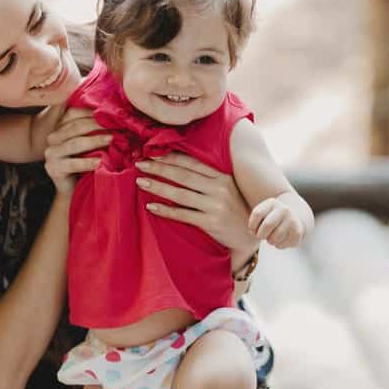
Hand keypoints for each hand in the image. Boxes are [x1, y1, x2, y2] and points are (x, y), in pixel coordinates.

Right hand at [44, 108, 109, 193]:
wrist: (75, 188)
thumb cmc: (87, 162)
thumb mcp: (91, 143)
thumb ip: (96, 129)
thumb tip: (115, 116)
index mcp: (60, 127)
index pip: (74, 113)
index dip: (92, 112)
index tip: (111, 113)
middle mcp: (53, 137)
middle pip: (76, 127)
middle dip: (97, 125)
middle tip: (116, 126)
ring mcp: (51, 153)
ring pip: (75, 143)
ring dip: (95, 140)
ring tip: (111, 139)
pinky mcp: (53, 168)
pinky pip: (72, 163)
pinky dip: (87, 162)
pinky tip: (99, 161)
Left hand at [135, 152, 257, 252]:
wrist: (249, 235)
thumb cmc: (234, 208)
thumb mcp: (227, 187)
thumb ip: (208, 176)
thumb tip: (178, 161)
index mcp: (222, 175)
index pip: (191, 163)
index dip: (170, 157)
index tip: (151, 153)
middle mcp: (220, 188)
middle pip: (183, 176)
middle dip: (159, 168)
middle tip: (139, 164)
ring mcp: (216, 205)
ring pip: (181, 194)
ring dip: (158, 187)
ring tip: (140, 182)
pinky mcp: (212, 223)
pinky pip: (183, 214)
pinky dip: (166, 210)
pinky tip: (151, 206)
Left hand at [248, 196, 306, 248]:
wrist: (293, 219)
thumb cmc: (271, 219)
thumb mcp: (263, 215)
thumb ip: (255, 221)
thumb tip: (252, 232)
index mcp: (272, 203)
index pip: (257, 213)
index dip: (252, 225)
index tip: (253, 230)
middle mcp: (284, 209)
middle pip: (267, 225)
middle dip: (260, 234)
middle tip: (261, 236)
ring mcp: (292, 221)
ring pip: (274, 238)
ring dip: (269, 241)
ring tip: (272, 237)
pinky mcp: (297, 233)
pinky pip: (281, 245)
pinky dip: (277, 245)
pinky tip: (280, 239)